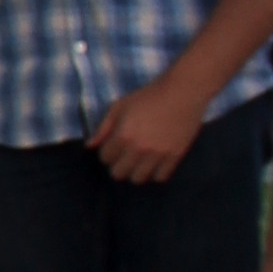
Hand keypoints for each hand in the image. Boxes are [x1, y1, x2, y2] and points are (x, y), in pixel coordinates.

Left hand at [90, 78, 205, 183]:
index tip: (114, 146)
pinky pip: (160, 177)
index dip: (107, 152)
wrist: (182, 92)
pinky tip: (155, 163)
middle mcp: (139, 148)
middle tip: (125, 156)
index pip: (105, 158)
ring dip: (135, 172)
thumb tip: (89, 146)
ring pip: (138, 179)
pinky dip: (156, 173)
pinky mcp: (175, 156)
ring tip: (139, 162)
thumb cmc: (148, 96)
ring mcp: (158, 154)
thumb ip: (103, 128)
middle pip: (118, 173)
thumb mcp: (120, 106)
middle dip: (118, 165)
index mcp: (123, 135)